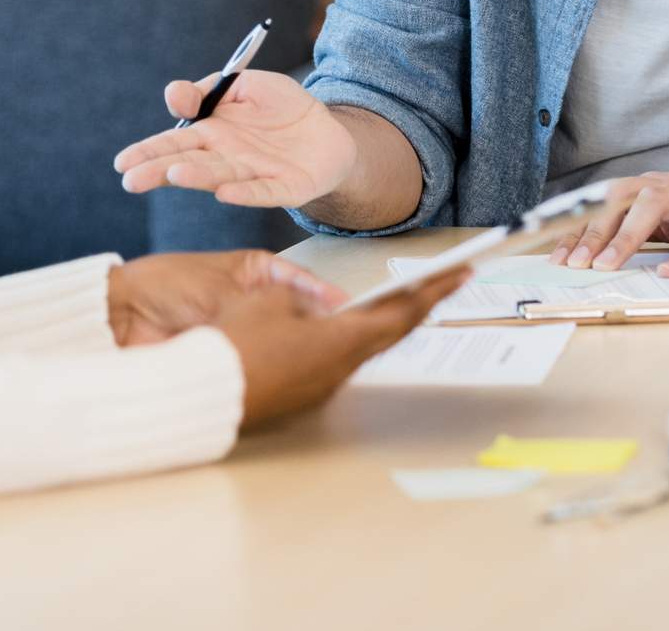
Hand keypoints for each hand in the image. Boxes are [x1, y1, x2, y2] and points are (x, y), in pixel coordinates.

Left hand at [105, 250, 343, 346]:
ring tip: (318, 354)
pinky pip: (260, 363)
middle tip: (342, 336)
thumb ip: (265, 304)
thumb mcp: (221, 287)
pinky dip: (272, 367)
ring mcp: (244, 331)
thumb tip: (307, 317)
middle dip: (316, 326)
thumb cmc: (164, 286)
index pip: (302, 283)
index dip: (325, 296)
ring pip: (282, 340)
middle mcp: (255, 301)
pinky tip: (287, 373)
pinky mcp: (231, 357)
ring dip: (296, 347)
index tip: (348, 309)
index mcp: (257, 271)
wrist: (119, 318)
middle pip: (297, 315)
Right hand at [113, 68, 357, 207]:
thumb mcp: (244, 85)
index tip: (121, 163)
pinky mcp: (286, 187)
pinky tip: (224, 193)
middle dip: (159, 170)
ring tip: (174, 175)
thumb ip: (209, 89)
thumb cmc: (280, 108)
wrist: (328, 130)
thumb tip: (173, 93)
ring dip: (198, 177)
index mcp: (212, 134)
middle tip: (130, 180)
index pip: (173, 143)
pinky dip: (245, 193)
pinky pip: (264, 190)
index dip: (147, 152)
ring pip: (221, 176)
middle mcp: (227, 158)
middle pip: (189, 163)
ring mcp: (254, 174)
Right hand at [216, 266, 471, 427]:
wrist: (207, 393)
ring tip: (404, 296)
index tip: (462, 274)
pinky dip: (356, 337)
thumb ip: (306, 297)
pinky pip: (340, 360)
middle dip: (422, 303)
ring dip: (388, 321)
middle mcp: (343, 367)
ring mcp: (325, 385)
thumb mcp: (272, 300)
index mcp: (344, 340)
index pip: (403, 313)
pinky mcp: (306, 394)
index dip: (435, 291)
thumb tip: (322, 307)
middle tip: (446, 281)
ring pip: (366, 347)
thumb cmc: (238, 343)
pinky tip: (350, 326)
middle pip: (393, 332)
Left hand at [548, 159, 668, 276]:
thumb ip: (642, 230)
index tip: (557, 256)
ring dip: (626, 236)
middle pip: (621, 200)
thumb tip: (599, 256)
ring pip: (654, 208)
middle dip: (593, 231)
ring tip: (607, 264)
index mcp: (653, 187)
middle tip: (574, 263)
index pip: (606, 203)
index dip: (579, 228)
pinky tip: (668, 273)